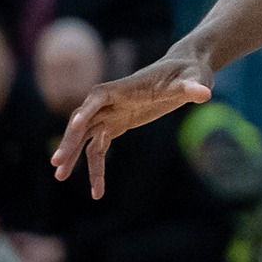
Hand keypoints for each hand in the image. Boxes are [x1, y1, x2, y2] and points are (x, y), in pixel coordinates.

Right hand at [51, 55, 212, 198]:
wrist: (188, 71)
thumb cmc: (191, 72)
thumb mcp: (195, 78)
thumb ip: (194, 88)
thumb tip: (204, 94)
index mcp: (125, 86)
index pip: (98, 97)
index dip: (87, 110)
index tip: (75, 124)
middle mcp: (112, 100)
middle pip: (84, 119)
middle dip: (70, 139)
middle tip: (57, 162)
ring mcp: (112, 112)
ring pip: (86, 136)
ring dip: (73, 155)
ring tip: (59, 177)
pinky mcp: (118, 124)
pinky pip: (99, 147)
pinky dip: (95, 167)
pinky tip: (96, 190)